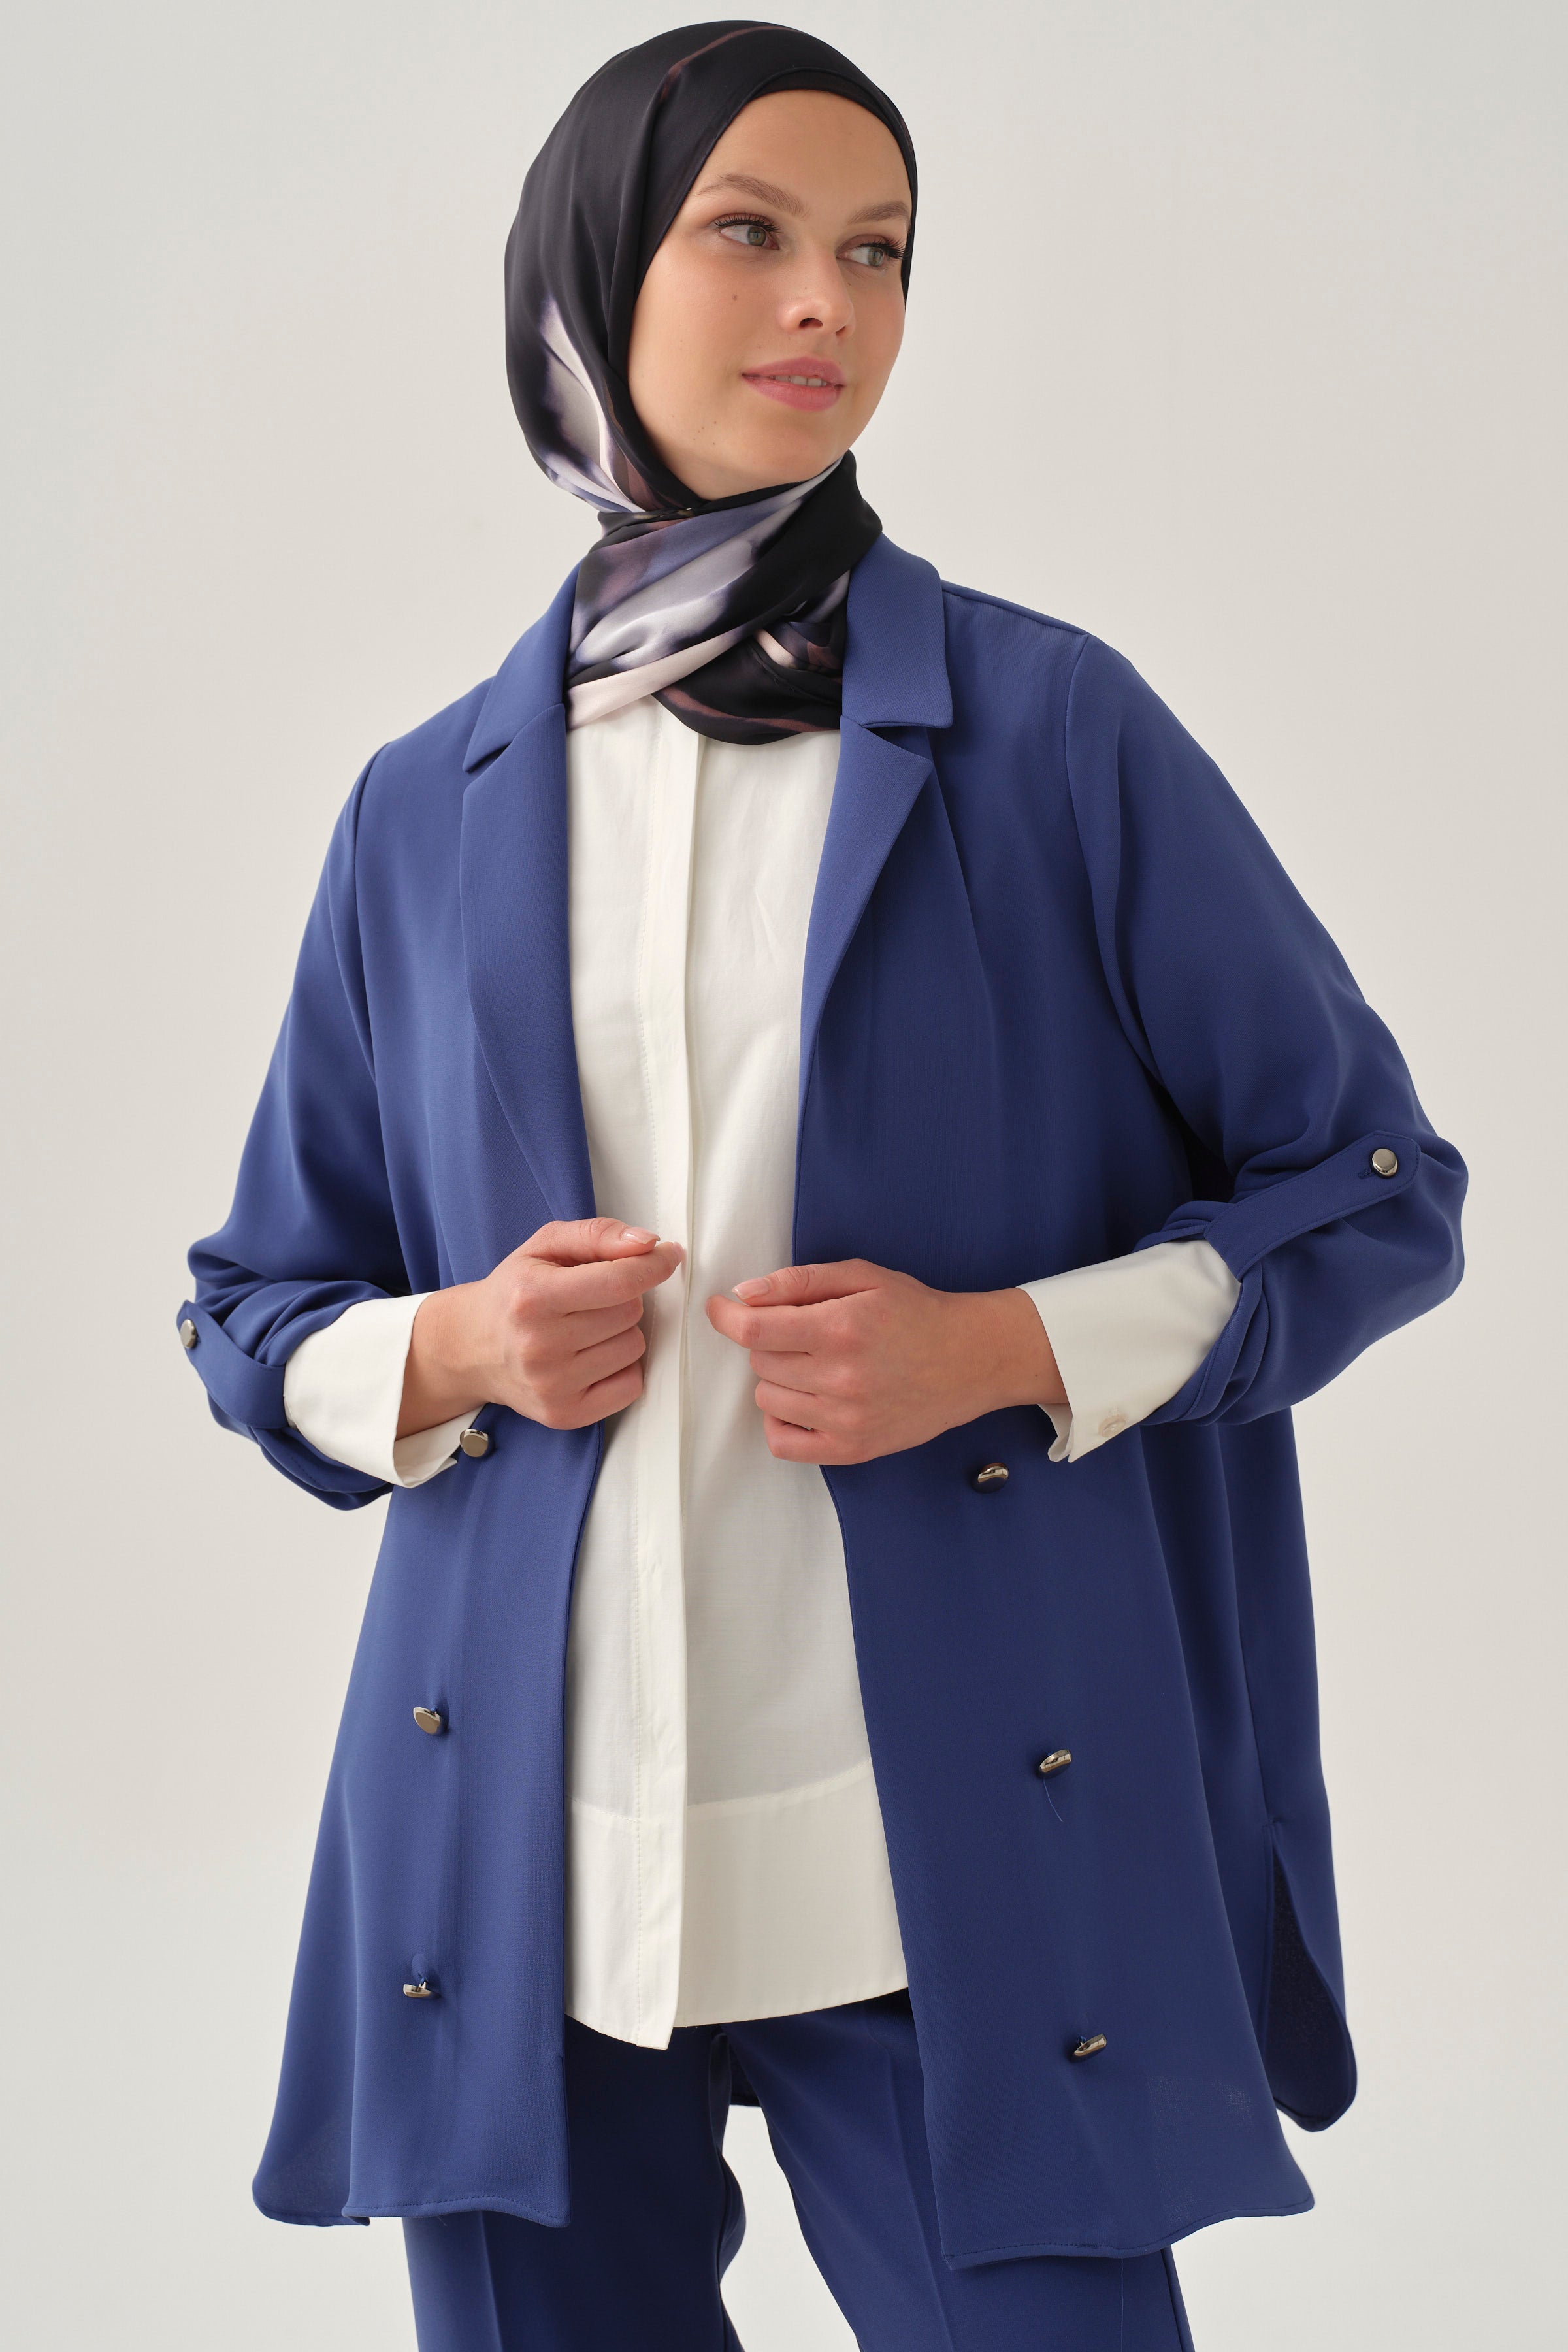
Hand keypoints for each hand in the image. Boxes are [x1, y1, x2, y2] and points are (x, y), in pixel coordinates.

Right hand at [398, 1218, 684, 1436]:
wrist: (472, 1347)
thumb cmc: (515, 1292)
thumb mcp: (546, 1246)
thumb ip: (599, 1234)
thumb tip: (648, 1244)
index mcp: (533, 1296)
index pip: (619, 1281)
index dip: (653, 1266)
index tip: (666, 1256)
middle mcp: (540, 1345)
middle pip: (630, 1313)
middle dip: (624, 1299)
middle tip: (592, 1300)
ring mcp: (552, 1386)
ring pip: (634, 1348)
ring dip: (621, 1333)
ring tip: (586, 1329)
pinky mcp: (564, 1415)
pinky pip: (631, 1386)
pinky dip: (621, 1368)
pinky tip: (592, 1358)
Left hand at [704, 1258, 1065, 1463]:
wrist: (971, 1359)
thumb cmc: (916, 1312)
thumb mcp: (864, 1276)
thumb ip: (801, 1281)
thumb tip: (745, 1294)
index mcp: (842, 1329)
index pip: (754, 1330)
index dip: (727, 1317)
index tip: (721, 1309)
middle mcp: (842, 1378)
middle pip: (759, 1363)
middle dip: (768, 1341)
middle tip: (801, 1333)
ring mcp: (846, 1420)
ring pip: (767, 1400)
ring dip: (776, 1378)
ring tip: (811, 1364)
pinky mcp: (853, 1449)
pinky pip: (784, 1444)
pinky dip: (781, 1421)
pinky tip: (803, 1401)